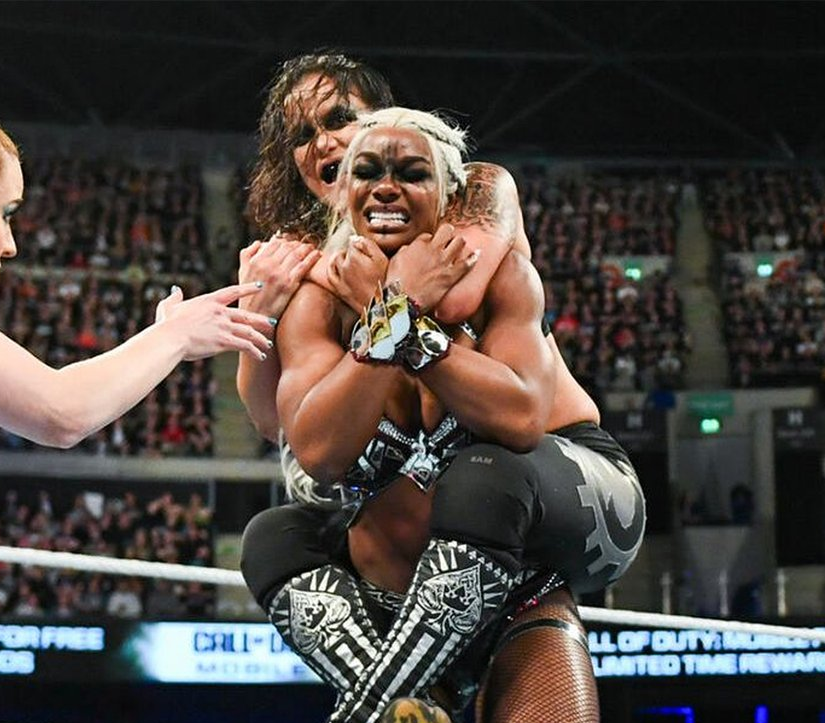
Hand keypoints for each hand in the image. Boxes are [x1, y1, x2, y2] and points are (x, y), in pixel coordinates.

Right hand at [155, 283, 275, 360]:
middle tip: (272, 323)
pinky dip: (255, 351)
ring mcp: (223, 326)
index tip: (260, 287)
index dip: (248, 288)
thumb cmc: (166, 324)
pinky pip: (245, 346)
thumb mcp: (169, 306)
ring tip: (268, 345)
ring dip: (261, 339)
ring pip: (249, 332)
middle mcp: (220, 312)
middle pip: (246, 315)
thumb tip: (175, 291)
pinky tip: (260, 356)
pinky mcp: (224, 341)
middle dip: (261, 320)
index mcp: (209, 301)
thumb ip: (175, 298)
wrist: (170, 338)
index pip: (233, 291)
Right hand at [237, 233, 320, 322]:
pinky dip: (312, 257)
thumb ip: (247, 256)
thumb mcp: (243, 274)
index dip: (285, 240)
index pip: (275, 243)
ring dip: (306, 248)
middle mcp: (267, 265)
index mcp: (256, 261)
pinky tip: (318, 255)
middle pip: (287, 246)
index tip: (291, 242)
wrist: (256, 318)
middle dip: (297, 243)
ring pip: (297, 253)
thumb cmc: (249, 298)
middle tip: (304, 244)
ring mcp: (279, 274)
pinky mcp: (290, 284)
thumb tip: (258, 243)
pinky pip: (304, 266)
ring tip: (312, 247)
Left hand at [327, 235, 388, 311]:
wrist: (382, 305)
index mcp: (354, 257)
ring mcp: (340, 279)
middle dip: (350, 251)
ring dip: (340, 257)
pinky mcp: (340, 289)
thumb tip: (355, 238)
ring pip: (334, 261)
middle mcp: (344, 267)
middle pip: (344, 252)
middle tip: (361, 254)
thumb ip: (367, 245)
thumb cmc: (384, 282)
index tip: (367, 249)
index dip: (361, 244)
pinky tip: (336, 267)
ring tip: (349, 258)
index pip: (353, 243)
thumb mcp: (381, 259)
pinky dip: (332, 268)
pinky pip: (331, 275)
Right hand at [386, 223, 479, 311]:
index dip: (429, 241)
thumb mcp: (395, 261)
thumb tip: (410, 248)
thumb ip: (405, 251)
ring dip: (459, 243)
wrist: (402, 300)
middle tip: (447, 240)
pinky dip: (473, 258)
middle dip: (448, 233)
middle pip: (447, 230)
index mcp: (418, 245)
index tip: (429, 248)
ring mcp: (443, 262)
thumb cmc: (395, 282)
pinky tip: (477, 253)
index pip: (428, 235)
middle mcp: (433, 250)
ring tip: (458, 247)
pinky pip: (466, 264)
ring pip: (460, 242)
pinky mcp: (450, 276)